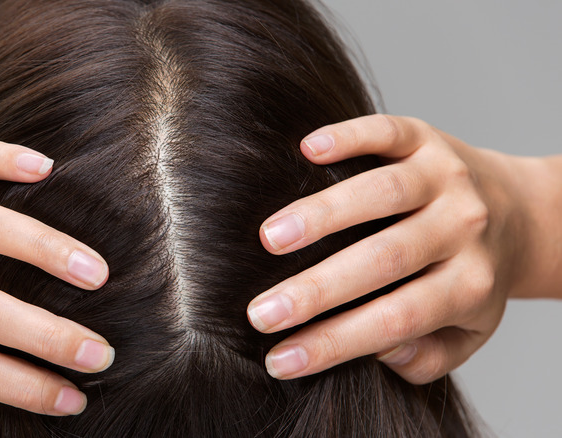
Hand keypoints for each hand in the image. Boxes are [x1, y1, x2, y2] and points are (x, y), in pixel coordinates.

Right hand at [247, 114, 544, 384]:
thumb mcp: (469, 332)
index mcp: (470, 284)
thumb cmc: (474, 277)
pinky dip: (348, 137)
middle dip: (317, 290)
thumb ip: (428, 357)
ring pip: (383, 194)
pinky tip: (306, 149)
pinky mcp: (425, 138)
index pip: (397, 320)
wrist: (519, 210)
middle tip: (260, 312)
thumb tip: (381, 350)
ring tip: (269, 239)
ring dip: (322, 216)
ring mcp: (445, 177)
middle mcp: (462, 228)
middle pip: (385, 260)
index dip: (335, 343)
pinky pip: (388, 133)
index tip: (279, 360)